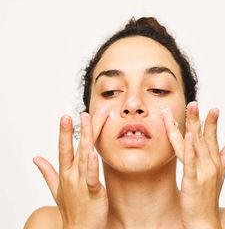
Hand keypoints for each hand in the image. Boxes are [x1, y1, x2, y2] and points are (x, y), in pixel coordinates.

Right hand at [33, 107, 108, 228]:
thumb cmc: (71, 208)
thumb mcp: (56, 189)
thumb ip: (47, 172)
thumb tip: (36, 158)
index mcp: (65, 173)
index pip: (64, 148)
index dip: (65, 132)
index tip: (66, 116)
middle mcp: (72, 175)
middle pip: (76, 148)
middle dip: (79, 129)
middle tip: (81, 112)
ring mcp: (80, 184)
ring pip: (84, 157)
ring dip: (86, 139)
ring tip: (88, 121)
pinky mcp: (92, 192)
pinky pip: (91, 178)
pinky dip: (92, 167)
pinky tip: (93, 154)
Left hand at [161, 101, 224, 228]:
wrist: (204, 221)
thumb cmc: (208, 197)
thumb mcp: (219, 175)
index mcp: (214, 162)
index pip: (212, 138)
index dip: (212, 123)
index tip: (213, 108)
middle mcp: (210, 165)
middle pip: (202, 138)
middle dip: (198, 119)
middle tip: (194, 102)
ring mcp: (202, 172)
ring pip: (195, 145)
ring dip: (193, 126)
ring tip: (190, 109)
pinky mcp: (192, 181)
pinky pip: (190, 162)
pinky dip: (189, 148)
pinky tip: (188, 135)